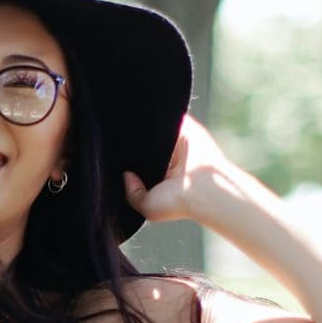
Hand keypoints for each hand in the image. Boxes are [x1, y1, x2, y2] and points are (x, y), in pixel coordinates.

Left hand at [123, 112, 238, 223]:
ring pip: (157, 130)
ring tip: (129, 130)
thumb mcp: (148, 207)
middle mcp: (171, 159)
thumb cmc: (178, 201)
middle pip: (148, 146)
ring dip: (147, 128)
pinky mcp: (186, 127)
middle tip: (119, 144)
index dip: (130, 161)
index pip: (142, 163)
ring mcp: (179, 142)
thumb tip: (126, 176)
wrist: (203, 187)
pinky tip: (146, 119)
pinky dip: (158, 115)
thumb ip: (132, 194)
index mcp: (163, 177)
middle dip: (136, 145)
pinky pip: (169, 116)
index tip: (117, 160)